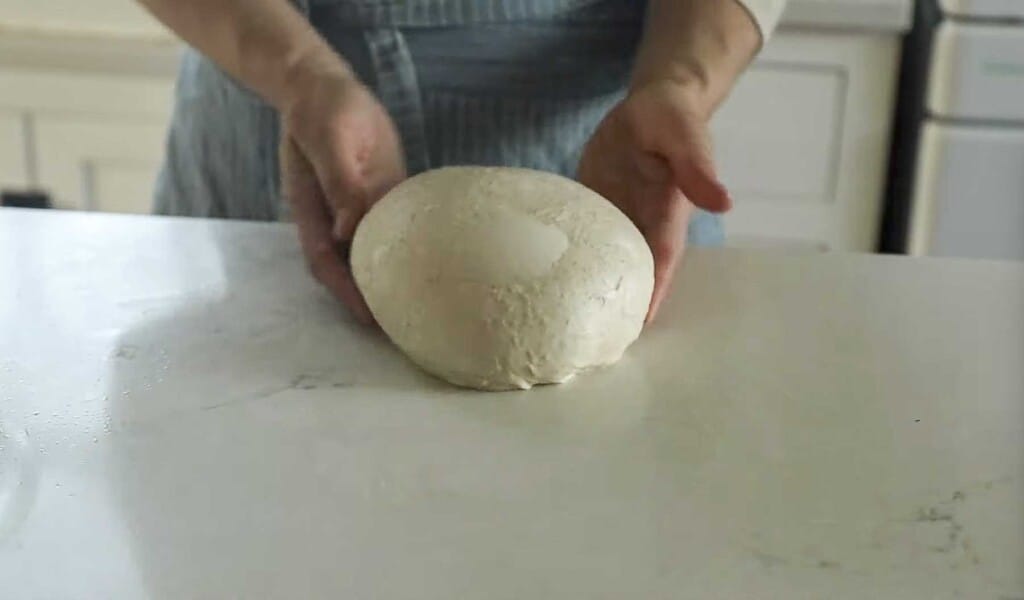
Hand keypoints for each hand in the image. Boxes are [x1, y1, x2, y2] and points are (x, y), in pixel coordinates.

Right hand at [279, 72, 405, 323]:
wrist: (325, 86)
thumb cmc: (325, 110)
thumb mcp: (331, 140)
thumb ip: (340, 183)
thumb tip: (348, 230)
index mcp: (315, 212)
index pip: (328, 263)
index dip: (346, 294)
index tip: (369, 320)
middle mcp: (336, 218)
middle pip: (350, 268)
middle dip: (370, 299)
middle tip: (404, 327)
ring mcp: (358, 207)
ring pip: (374, 253)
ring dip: (391, 279)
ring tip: (421, 306)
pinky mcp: (381, 193)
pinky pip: (396, 227)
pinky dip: (411, 247)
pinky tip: (436, 261)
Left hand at [578, 81, 730, 322]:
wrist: (649, 105)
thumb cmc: (671, 117)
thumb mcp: (684, 133)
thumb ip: (696, 166)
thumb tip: (724, 202)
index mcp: (666, 215)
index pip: (658, 263)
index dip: (648, 295)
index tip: (635, 329)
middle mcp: (641, 225)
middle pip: (631, 274)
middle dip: (618, 306)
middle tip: (594, 343)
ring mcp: (615, 218)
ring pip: (602, 262)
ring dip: (589, 289)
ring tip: (566, 323)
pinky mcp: (591, 207)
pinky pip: (578, 238)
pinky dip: (564, 259)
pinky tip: (540, 279)